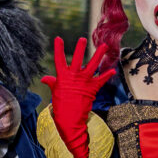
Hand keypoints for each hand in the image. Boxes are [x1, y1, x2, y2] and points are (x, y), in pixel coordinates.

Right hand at [43, 36, 114, 157]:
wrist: (69, 119)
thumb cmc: (60, 106)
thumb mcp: (55, 92)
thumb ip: (52, 82)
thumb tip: (44, 78)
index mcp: (62, 77)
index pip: (59, 60)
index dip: (58, 49)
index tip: (58, 38)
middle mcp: (73, 77)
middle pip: (77, 59)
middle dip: (79, 48)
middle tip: (83, 39)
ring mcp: (84, 82)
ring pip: (92, 65)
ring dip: (99, 55)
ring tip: (104, 46)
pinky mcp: (92, 88)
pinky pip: (101, 80)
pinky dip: (107, 75)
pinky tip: (113, 70)